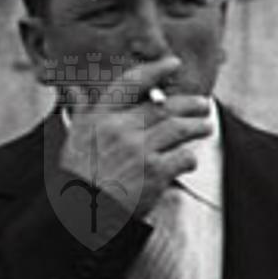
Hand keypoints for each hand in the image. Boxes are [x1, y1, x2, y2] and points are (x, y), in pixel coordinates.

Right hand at [58, 55, 213, 223]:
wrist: (81, 215)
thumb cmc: (75, 180)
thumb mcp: (71, 141)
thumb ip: (79, 112)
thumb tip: (73, 90)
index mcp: (100, 119)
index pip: (131, 83)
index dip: (155, 70)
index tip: (172, 63)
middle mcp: (120, 129)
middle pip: (163, 106)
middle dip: (189, 104)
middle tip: (203, 104)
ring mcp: (139, 150)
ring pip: (178, 128)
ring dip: (196, 127)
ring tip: (206, 127)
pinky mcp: (154, 173)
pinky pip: (182, 158)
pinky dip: (190, 158)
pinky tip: (190, 160)